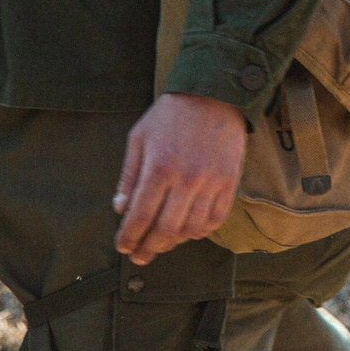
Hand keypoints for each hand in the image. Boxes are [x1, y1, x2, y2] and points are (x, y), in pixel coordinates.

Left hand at [114, 92, 246, 263]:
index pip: (140, 216)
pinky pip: (216, 219)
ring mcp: (211, 183)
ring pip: (191, 229)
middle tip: (140, 256)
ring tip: (163, 245)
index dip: (129, 236)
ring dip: (174, 243)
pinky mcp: (229, 182)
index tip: (123, 246)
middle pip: (165, 230)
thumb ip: (128, 176)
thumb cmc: (171, 115)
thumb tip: (120, 209)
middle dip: (149, 248)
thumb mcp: (139, 138)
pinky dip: (201, 232)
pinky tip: (189, 232)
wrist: (214, 94)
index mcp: (159, 168)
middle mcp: (186, 180)